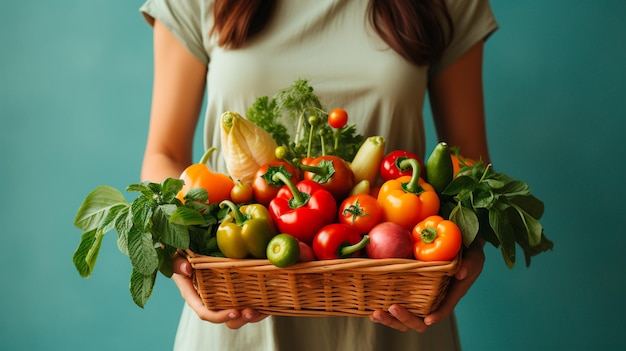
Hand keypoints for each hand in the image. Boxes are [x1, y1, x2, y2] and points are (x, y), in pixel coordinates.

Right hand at [171, 254, 267, 328]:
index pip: (205, 312)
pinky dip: (260, 306)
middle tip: (251, 311)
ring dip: (252, 315)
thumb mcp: (177, 256)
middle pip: (225, 317)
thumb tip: (186, 269)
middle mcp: (211, 300)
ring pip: (239, 315)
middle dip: (239, 318)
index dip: (219, 316)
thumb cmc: (184, 253)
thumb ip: (177, 263)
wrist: (196, 245)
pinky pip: (248, 303)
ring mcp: (224, 297)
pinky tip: (268, 303)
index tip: (234, 312)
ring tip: (262, 310)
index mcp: (195, 296)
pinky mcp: (236, 291)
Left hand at [369, 241, 484, 331]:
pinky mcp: (403, 289)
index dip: (437, 316)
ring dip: (389, 319)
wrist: (450, 239)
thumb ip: (470, 264)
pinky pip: (392, 302)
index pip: (444, 308)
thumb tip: (460, 273)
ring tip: (376, 313)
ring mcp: (416, 296)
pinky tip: (368, 307)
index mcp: (449, 294)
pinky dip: (380, 308)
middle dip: (405, 319)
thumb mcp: (473, 255)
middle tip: (393, 308)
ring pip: (403, 317)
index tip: (428, 319)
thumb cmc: (464, 249)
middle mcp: (431, 299)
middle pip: (419, 321)